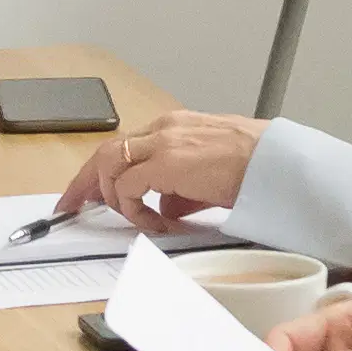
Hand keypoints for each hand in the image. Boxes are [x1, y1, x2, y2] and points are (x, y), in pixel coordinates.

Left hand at [60, 109, 264, 229]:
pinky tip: (153, 223)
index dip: (103, 170)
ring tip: (126, 217)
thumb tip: (165, 207)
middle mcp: (164, 129)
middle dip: (85, 181)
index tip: (88, 191)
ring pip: (110, 164)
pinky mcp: (166, 162)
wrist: (279, 165)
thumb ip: (182, 188)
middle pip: (106, 151)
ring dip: (110, 195)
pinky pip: (129, 189)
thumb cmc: (257, 168)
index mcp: (175, 127)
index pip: (125, 145)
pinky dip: (133, 209)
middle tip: (72, 206)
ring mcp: (163, 143)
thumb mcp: (210, 175)